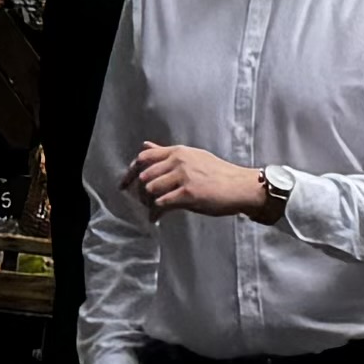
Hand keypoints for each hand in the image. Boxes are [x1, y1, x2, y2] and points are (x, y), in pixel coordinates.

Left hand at [125, 143, 270, 218]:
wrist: (240, 187)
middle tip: (143, 204)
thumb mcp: (192, 156)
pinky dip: (155, 213)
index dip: (130, 172)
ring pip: (150, 189)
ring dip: (147, 203)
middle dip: (139, 193)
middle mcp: (179, 161)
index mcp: (178, 151)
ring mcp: (183, 177)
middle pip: (144, 175)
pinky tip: (157, 219)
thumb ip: (167, 153)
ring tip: (152, 211)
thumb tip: (145, 145)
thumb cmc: (218, 174)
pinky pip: (161, 204)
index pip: (144, 157)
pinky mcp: (188, 194)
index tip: (123, 185)